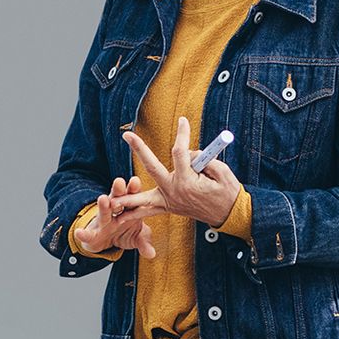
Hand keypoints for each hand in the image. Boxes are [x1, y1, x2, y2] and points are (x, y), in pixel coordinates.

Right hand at [72, 175, 157, 258]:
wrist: (104, 242)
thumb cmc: (123, 233)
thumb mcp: (136, 239)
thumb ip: (144, 243)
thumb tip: (151, 254)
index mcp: (128, 210)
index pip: (132, 198)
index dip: (133, 190)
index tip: (135, 181)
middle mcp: (114, 213)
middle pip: (117, 200)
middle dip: (118, 191)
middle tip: (119, 182)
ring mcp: (102, 223)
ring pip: (103, 213)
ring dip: (102, 206)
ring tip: (102, 199)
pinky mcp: (92, 235)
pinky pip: (88, 234)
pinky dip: (83, 234)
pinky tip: (79, 232)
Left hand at [114, 117, 241, 228]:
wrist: (229, 215)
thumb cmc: (227, 192)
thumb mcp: (222, 172)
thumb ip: (204, 159)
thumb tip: (187, 153)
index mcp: (187, 181)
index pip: (179, 152)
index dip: (181, 135)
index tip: (182, 121)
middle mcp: (173, 192)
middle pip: (152, 167)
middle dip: (139, 149)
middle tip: (127, 135)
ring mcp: (169, 202)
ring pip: (142, 198)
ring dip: (125, 197)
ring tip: (109, 196)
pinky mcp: (168, 208)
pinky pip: (147, 212)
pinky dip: (133, 214)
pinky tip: (118, 217)